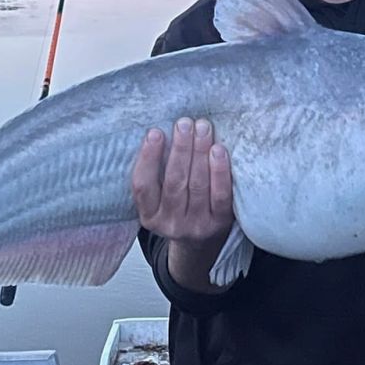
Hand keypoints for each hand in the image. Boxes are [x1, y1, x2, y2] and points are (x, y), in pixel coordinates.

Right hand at [132, 117, 233, 245]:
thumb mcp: (158, 198)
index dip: (148, 158)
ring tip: (202, 127)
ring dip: (200, 152)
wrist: (201, 242)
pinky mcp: (220, 223)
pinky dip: (219, 170)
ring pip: (197, 185)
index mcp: (148, 216)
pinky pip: (220, 195)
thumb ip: (156, 172)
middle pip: (174, 182)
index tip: (155, 132)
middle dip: (180, 149)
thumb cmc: (178, 207)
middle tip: (185, 123)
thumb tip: (162, 130)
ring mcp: (196, 225)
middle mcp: (171, 223)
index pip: (143, 186)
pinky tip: (218, 150)